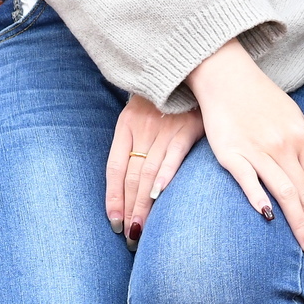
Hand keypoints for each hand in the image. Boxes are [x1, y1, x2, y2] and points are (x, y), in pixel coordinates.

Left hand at [107, 96, 202, 244]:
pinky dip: (164, 176)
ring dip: (143, 204)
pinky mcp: (187, 127)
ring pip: (148, 172)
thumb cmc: (164, 99)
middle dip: (128, 208)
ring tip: (141, 228)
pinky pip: (173, 156)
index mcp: (126, 124)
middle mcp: (142, 127)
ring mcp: (164, 128)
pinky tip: (158, 196)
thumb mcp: (141, 113)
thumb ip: (134, 141)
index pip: (115, 168)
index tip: (114, 221)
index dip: (113, 196)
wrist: (190, 68)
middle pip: (131, 176)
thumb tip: (128, 181)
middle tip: (129, 235)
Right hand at [187, 43, 303, 265]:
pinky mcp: (231, 152)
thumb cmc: (260, 99)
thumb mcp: (293, 118)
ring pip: (285, 193)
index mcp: (302, 137)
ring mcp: (258, 149)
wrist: (226, 75)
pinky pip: (249, 180)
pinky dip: (260, 199)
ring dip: (298, 224)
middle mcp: (285, 144)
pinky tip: (269, 219)